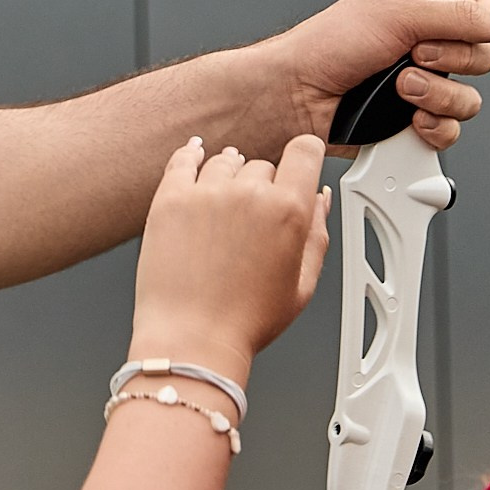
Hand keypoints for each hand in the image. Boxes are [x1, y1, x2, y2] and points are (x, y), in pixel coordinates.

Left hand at [131, 135, 330, 379]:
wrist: (191, 337)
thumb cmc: (246, 320)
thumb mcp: (303, 285)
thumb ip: (317, 234)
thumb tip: (320, 198)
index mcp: (287, 211)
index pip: (304, 151)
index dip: (306, 154)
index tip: (301, 158)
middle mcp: (247, 194)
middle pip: (263, 165)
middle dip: (264, 186)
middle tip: (254, 221)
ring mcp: (205, 193)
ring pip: (225, 162)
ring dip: (230, 176)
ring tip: (225, 206)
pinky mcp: (169, 199)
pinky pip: (183, 160)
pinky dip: (191, 154)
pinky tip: (194, 153)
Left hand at [257, 0, 489, 153]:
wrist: (294, 97)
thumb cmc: (324, 48)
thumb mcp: (393, 15)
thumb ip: (456, 15)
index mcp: (423, 13)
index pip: (480, 11)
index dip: (479, 18)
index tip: (458, 22)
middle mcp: (427, 50)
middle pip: (483, 58)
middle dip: (454, 60)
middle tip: (415, 55)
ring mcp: (422, 89)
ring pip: (468, 100)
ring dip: (437, 96)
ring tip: (399, 89)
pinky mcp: (415, 124)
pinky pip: (450, 131)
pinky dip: (431, 127)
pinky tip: (406, 119)